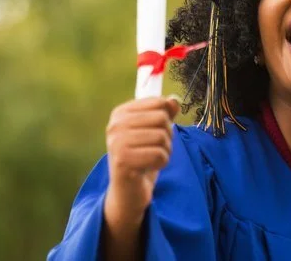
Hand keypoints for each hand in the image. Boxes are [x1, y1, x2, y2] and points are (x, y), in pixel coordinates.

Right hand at [103, 96, 179, 225]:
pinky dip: (162, 163)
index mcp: (120, 113)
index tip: (155, 131)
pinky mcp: (123, 162)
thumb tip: (174, 100)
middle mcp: (115, 125)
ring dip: (165, 151)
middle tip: (154, 148)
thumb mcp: (153, 131)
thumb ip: (164, 113)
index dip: (166, 118)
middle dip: (167, 136)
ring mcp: (117, 143)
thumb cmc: (142, 157)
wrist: (127, 190)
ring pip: (162, 137)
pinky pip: (159, 155)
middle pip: (161, 119)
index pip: (158, 102)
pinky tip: (150, 167)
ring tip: (152, 158)